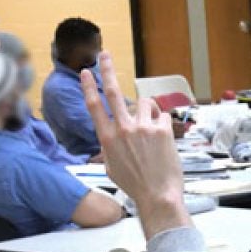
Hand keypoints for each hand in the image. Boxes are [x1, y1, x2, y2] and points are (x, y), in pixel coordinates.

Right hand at [81, 51, 189, 236]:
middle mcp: (123, 129)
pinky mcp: (162, 130)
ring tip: (152, 129)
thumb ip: (110, 146)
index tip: (86, 72)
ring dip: (149, 111)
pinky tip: (164, 138)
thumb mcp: (111, 166)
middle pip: (114, 92)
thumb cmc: (135, 184)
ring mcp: (143, 128)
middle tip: (105, 55)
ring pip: (145, 103)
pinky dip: (163, 123)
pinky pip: (163, 116)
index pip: (94, 106)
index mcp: (107, 138)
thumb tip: (111, 136)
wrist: (157, 195)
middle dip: (108, 70)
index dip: (89, 87)